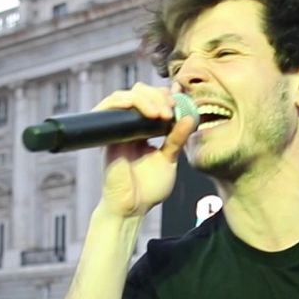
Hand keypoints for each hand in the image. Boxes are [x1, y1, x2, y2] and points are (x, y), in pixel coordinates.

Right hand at [95, 83, 197, 218]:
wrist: (132, 208)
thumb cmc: (148, 189)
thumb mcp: (169, 159)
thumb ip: (177, 138)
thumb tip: (190, 117)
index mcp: (142, 130)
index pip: (151, 99)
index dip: (165, 97)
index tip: (180, 107)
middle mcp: (127, 126)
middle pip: (138, 91)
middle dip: (158, 95)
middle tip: (171, 111)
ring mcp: (116, 129)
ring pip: (125, 94)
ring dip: (147, 97)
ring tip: (162, 113)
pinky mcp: (107, 134)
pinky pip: (111, 106)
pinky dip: (128, 101)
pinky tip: (147, 112)